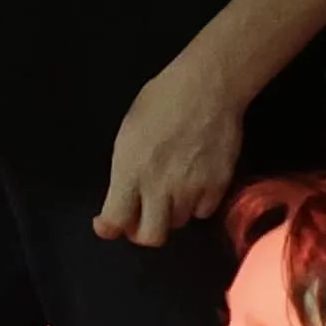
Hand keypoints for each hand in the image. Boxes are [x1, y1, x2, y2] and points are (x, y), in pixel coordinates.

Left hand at [89, 51, 245, 244]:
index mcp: (130, 172)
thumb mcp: (127, 134)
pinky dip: (197, 204)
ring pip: (178, 223)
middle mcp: (160, 188)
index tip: (107, 224)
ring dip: (171, 213)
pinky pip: (204, 211)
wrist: (206, 88)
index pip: (115, 221)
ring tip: (171, 190)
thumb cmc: (160, 101)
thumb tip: (123, 193)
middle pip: (151, 237)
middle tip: (142, 218)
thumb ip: (125, 171)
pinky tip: (194, 184)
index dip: (108, 228)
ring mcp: (192, 190)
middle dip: (143, 232)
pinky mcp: (218, 187)